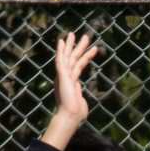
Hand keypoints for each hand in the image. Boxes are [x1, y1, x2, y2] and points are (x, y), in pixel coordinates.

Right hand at [39, 31, 96, 149]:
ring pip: (69, 57)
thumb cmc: (76, 113)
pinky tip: (62, 41)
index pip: (78, 67)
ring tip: (79, 34)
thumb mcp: (79, 101)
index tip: (89, 51)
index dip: (84, 58)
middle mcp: (65, 77)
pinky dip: (60, 50)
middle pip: (73, 59)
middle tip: (85, 37)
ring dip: (74, 45)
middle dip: (78, 47)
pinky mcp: (62, 75)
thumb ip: (79, 94)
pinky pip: (61, 60)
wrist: (71, 116)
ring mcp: (63, 76)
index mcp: (70, 83)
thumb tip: (79, 93)